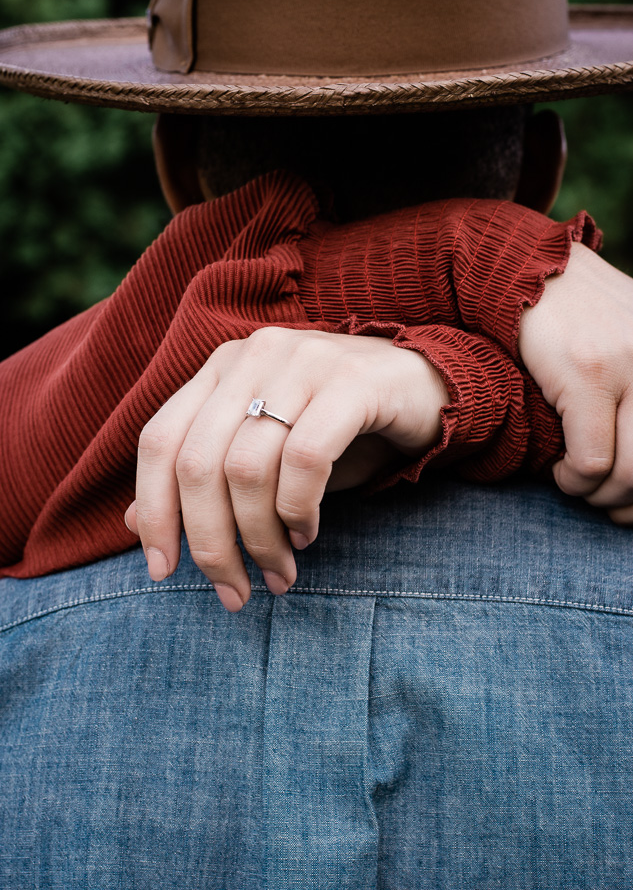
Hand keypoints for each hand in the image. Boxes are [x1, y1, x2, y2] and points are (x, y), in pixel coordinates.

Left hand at [125, 328, 448, 609]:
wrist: (427, 386)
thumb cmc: (338, 428)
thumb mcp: (265, 454)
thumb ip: (204, 481)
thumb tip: (133, 521)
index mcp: (220, 369)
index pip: (159, 441)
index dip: (152, 511)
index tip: (163, 570)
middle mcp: (252, 358)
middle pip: (198, 463)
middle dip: (210, 542)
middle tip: (234, 590)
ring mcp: (301, 362)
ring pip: (247, 468)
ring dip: (259, 537)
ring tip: (279, 570)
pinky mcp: (351, 382)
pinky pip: (305, 459)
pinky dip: (298, 510)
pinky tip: (307, 534)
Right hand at [518, 241, 632, 522]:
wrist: (522, 268)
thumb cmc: (571, 314)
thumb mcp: (624, 343)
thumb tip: (630, 446)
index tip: (628, 502)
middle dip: (628, 503)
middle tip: (606, 506)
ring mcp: (629, 365)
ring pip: (629, 472)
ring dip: (598, 495)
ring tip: (577, 485)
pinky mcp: (588, 373)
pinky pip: (591, 459)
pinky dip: (574, 480)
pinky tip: (559, 472)